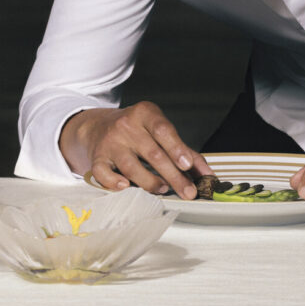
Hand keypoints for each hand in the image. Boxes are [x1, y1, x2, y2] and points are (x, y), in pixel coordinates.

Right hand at [60, 101, 211, 199]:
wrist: (98, 126)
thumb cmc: (137, 131)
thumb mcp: (159, 130)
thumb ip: (183, 150)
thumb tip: (207, 174)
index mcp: (145, 114)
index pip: (163, 130)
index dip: (177, 148)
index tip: (188, 165)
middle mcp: (126, 126)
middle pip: (152, 154)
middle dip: (173, 176)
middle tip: (188, 191)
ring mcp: (110, 142)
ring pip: (132, 167)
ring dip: (150, 182)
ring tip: (164, 189)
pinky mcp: (97, 158)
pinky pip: (104, 174)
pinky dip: (115, 183)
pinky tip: (126, 187)